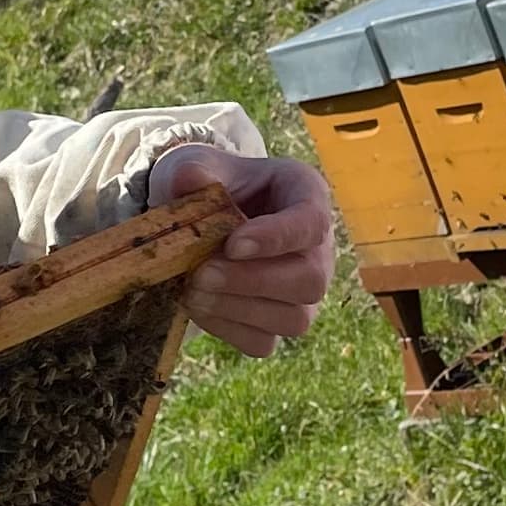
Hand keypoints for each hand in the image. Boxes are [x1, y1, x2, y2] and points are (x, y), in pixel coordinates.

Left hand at [149, 145, 333, 355]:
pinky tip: (198, 307)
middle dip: (253, 281)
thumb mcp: (202, 163)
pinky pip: (263, 342)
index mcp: (308, 196)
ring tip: (192, 291)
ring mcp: (302, 292)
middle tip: (202, 274)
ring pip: (293, 319)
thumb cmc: (215, 184)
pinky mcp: (278, 322)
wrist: (208, 216)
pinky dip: (228, 329)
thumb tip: (187, 179)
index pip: (311, 223)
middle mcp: (318, 249)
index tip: (233, 244)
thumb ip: (194, 169)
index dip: (276, 238)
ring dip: (238, 309)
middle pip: (310, 280)